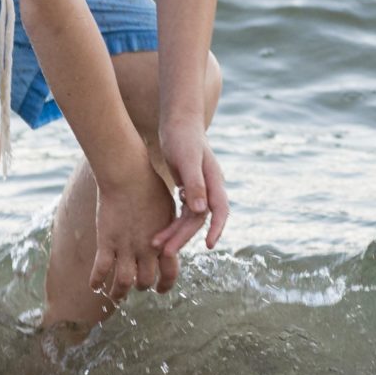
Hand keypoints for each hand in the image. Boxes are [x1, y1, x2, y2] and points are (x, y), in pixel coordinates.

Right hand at [90, 148, 180, 301]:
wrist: (129, 176)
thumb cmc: (151, 188)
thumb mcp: (169, 210)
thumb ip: (169, 230)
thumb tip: (171, 241)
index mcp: (165, 241)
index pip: (170, 272)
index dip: (166, 284)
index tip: (161, 289)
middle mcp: (146, 249)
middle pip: (145, 280)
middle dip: (142, 286)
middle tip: (138, 287)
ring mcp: (125, 247)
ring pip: (123, 281)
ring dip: (120, 292)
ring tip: (116, 296)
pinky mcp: (106, 242)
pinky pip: (101, 269)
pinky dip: (97, 280)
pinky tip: (94, 286)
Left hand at [152, 124, 229, 257]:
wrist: (178, 121)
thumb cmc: (183, 137)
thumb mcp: (188, 160)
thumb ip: (195, 185)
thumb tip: (201, 211)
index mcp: (214, 181)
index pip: (219, 211)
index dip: (216, 229)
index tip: (208, 246)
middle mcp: (210, 188)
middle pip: (200, 219)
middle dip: (184, 237)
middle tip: (166, 253)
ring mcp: (200, 189)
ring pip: (190, 218)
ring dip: (175, 232)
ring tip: (156, 245)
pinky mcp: (188, 187)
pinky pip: (183, 211)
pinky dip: (173, 222)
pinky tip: (160, 231)